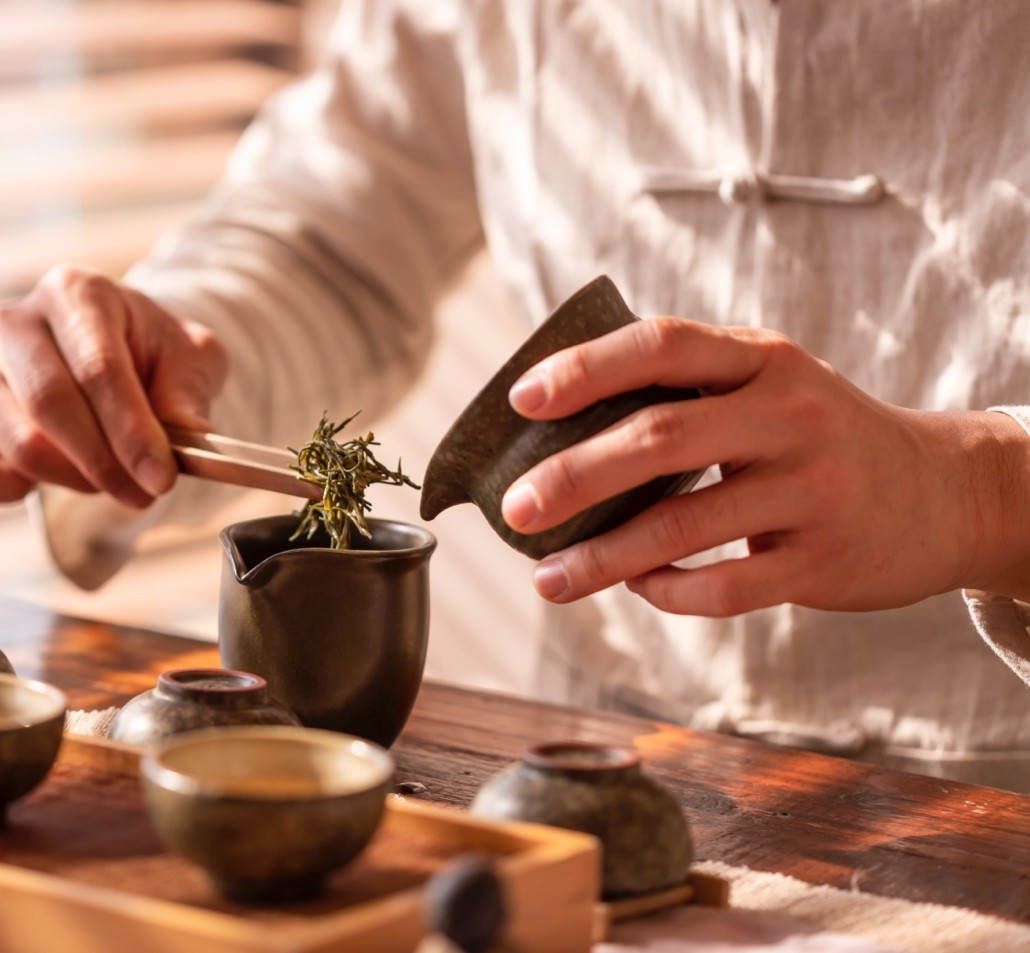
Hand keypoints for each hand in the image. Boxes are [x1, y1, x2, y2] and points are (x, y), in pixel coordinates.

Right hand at [0, 265, 227, 506]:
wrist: (111, 357)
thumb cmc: (147, 355)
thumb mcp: (189, 358)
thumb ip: (188, 389)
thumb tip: (186, 433)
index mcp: (74, 293)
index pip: (97, 368)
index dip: (131, 430)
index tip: (161, 477)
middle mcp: (12, 323)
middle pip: (53, 405)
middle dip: (105, 462)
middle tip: (144, 492)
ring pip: (20, 444)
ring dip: (75, 479)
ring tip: (112, 480)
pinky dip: (9, 492)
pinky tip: (49, 483)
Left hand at [499, 317, 1029, 613]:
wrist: (944, 492)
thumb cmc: (817, 437)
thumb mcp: (767, 388)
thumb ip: (683, 394)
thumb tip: (552, 435)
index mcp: (762, 360)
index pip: (662, 344)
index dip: (586, 368)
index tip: (522, 400)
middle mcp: (790, 415)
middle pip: (661, 437)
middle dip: (575, 476)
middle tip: (515, 510)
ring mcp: (812, 489)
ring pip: (684, 526)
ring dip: (603, 557)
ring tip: (547, 580)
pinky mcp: (823, 560)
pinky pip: (726, 586)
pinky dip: (669, 591)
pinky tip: (638, 588)